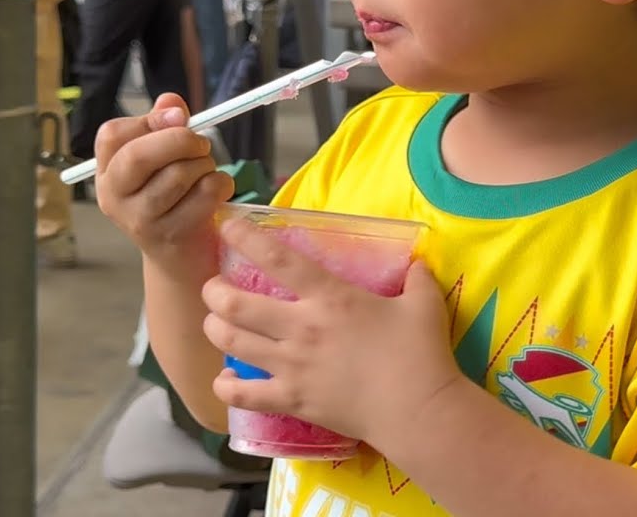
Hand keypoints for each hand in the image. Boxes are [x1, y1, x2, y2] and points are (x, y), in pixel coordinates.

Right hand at [94, 94, 234, 276]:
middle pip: (140, 154)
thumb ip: (164, 127)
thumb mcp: (163, 162)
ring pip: (178, 174)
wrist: (181, 257)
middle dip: (181, 140)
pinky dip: (221, 184)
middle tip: (201, 144)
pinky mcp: (170, 236)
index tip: (179, 117)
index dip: (149, 120)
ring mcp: (139, 220)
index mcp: (107, 171)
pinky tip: (218, 190)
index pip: (112, 134)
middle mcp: (114, 196)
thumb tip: (171, 102)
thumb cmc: (174, 199)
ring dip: (205, 165)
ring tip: (207, 171)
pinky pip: (204, 194)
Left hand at [202, 218, 462, 444]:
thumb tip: (417, 264)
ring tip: (214, 323)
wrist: (417, 410)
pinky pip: (244, 396)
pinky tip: (225, 379)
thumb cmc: (421, 353)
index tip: (226, 226)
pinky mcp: (292, 401)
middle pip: (235, 304)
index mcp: (330, 297)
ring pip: (232, 343)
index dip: (246, 238)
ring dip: (214, 329)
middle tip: (213, 287)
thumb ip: (417, 277)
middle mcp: (301, 327)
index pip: (277, 259)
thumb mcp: (424, 303)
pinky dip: (226, 387)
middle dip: (214, 291)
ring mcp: (292, 366)